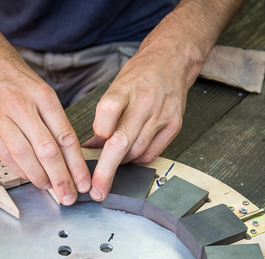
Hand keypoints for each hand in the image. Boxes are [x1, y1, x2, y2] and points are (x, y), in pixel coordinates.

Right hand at [0, 50, 90, 204]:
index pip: (65, 137)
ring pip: (25, 156)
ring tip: (51, 189)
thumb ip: (55, 120)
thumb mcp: (42, 90)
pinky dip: (21, 170)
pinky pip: (5, 156)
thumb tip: (71, 156)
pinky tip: (31, 178)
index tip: (84, 182)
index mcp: (42, 96)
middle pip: (47, 150)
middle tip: (70, 196)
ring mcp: (0, 118)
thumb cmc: (15, 78)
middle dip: (61, 178)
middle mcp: (21, 106)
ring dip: (40, 178)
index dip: (77, 164)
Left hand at [84, 43, 188, 200]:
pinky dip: (137, 160)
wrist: (172, 62)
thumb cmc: (139, 75)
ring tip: (112, 164)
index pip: (108, 110)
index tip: (91, 145)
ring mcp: (162, 115)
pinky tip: (130, 156)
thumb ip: (104, 116)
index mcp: (126, 88)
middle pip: (121, 141)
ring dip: (121, 163)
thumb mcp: (116, 87)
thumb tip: (90, 147)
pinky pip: (152, 153)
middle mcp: (145, 102)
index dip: (99, 131)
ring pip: (136, 152)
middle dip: (106, 170)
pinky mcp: (174, 126)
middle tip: (96, 190)